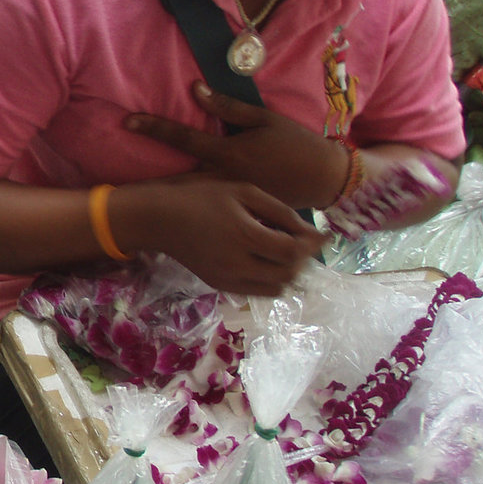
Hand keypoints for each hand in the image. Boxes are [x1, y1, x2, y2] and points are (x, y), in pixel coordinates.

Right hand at [118, 177, 326, 296]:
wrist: (157, 218)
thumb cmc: (200, 196)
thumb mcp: (242, 191)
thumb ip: (278, 211)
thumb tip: (309, 232)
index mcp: (245, 235)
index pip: (293, 251)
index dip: (314, 245)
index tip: (325, 234)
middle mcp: (238, 263)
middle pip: (289, 273)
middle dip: (304, 258)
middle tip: (306, 242)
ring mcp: (228, 278)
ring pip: (276, 288)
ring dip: (289, 273)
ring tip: (288, 254)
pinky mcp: (219, 285)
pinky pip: (257, 292)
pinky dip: (271, 281)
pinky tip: (268, 262)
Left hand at [124, 81, 348, 209]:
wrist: (326, 182)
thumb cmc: (297, 144)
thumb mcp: (266, 119)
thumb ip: (228, 107)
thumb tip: (195, 88)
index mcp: (228, 153)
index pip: (183, 138)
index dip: (154, 127)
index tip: (126, 120)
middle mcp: (223, 179)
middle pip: (174, 176)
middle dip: (144, 176)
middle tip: (109, 178)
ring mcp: (229, 199)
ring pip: (187, 196)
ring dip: (160, 195)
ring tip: (128, 197)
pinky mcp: (237, 212)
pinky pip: (206, 208)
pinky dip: (187, 208)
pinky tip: (166, 214)